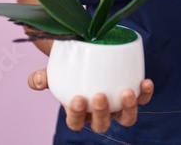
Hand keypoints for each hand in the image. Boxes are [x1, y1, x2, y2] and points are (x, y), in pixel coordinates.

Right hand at [27, 68, 153, 132]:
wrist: (87, 57)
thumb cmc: (69, 69)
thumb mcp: (54, 71)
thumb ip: (43, 76)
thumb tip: (35, 81)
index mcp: (79, 112)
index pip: (76, 123)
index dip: (77, 116)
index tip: (77, 99)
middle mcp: (100, 114)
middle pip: (102, 123)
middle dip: (101, 113)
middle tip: (99, 96)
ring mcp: (118, 107)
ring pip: (125, 118)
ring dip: (128, 108)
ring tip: (127, 92)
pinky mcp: (133, 96)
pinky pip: (142, 100)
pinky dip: (145, 94)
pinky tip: (145, 82)